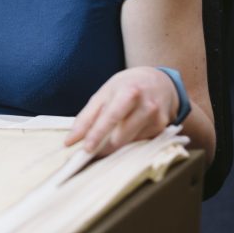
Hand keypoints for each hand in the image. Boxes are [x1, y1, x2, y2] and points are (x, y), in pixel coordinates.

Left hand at [64, 67, 178, 156]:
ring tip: (109, 136)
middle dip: (103, 146)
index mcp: (129, 92)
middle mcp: (147, 106)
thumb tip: (71, 139)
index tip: (86, 149)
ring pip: (128, 143)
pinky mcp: (162, 130)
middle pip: (120, 136)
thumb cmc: (127, 86)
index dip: (97, 134)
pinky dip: (128, 141)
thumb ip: (87, 116)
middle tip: (90, 150)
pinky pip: (138, 143)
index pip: (111, 117)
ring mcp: (157, 119)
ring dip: (115, 145)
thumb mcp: (105, 93)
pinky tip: (129, 129)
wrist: (161, 82)